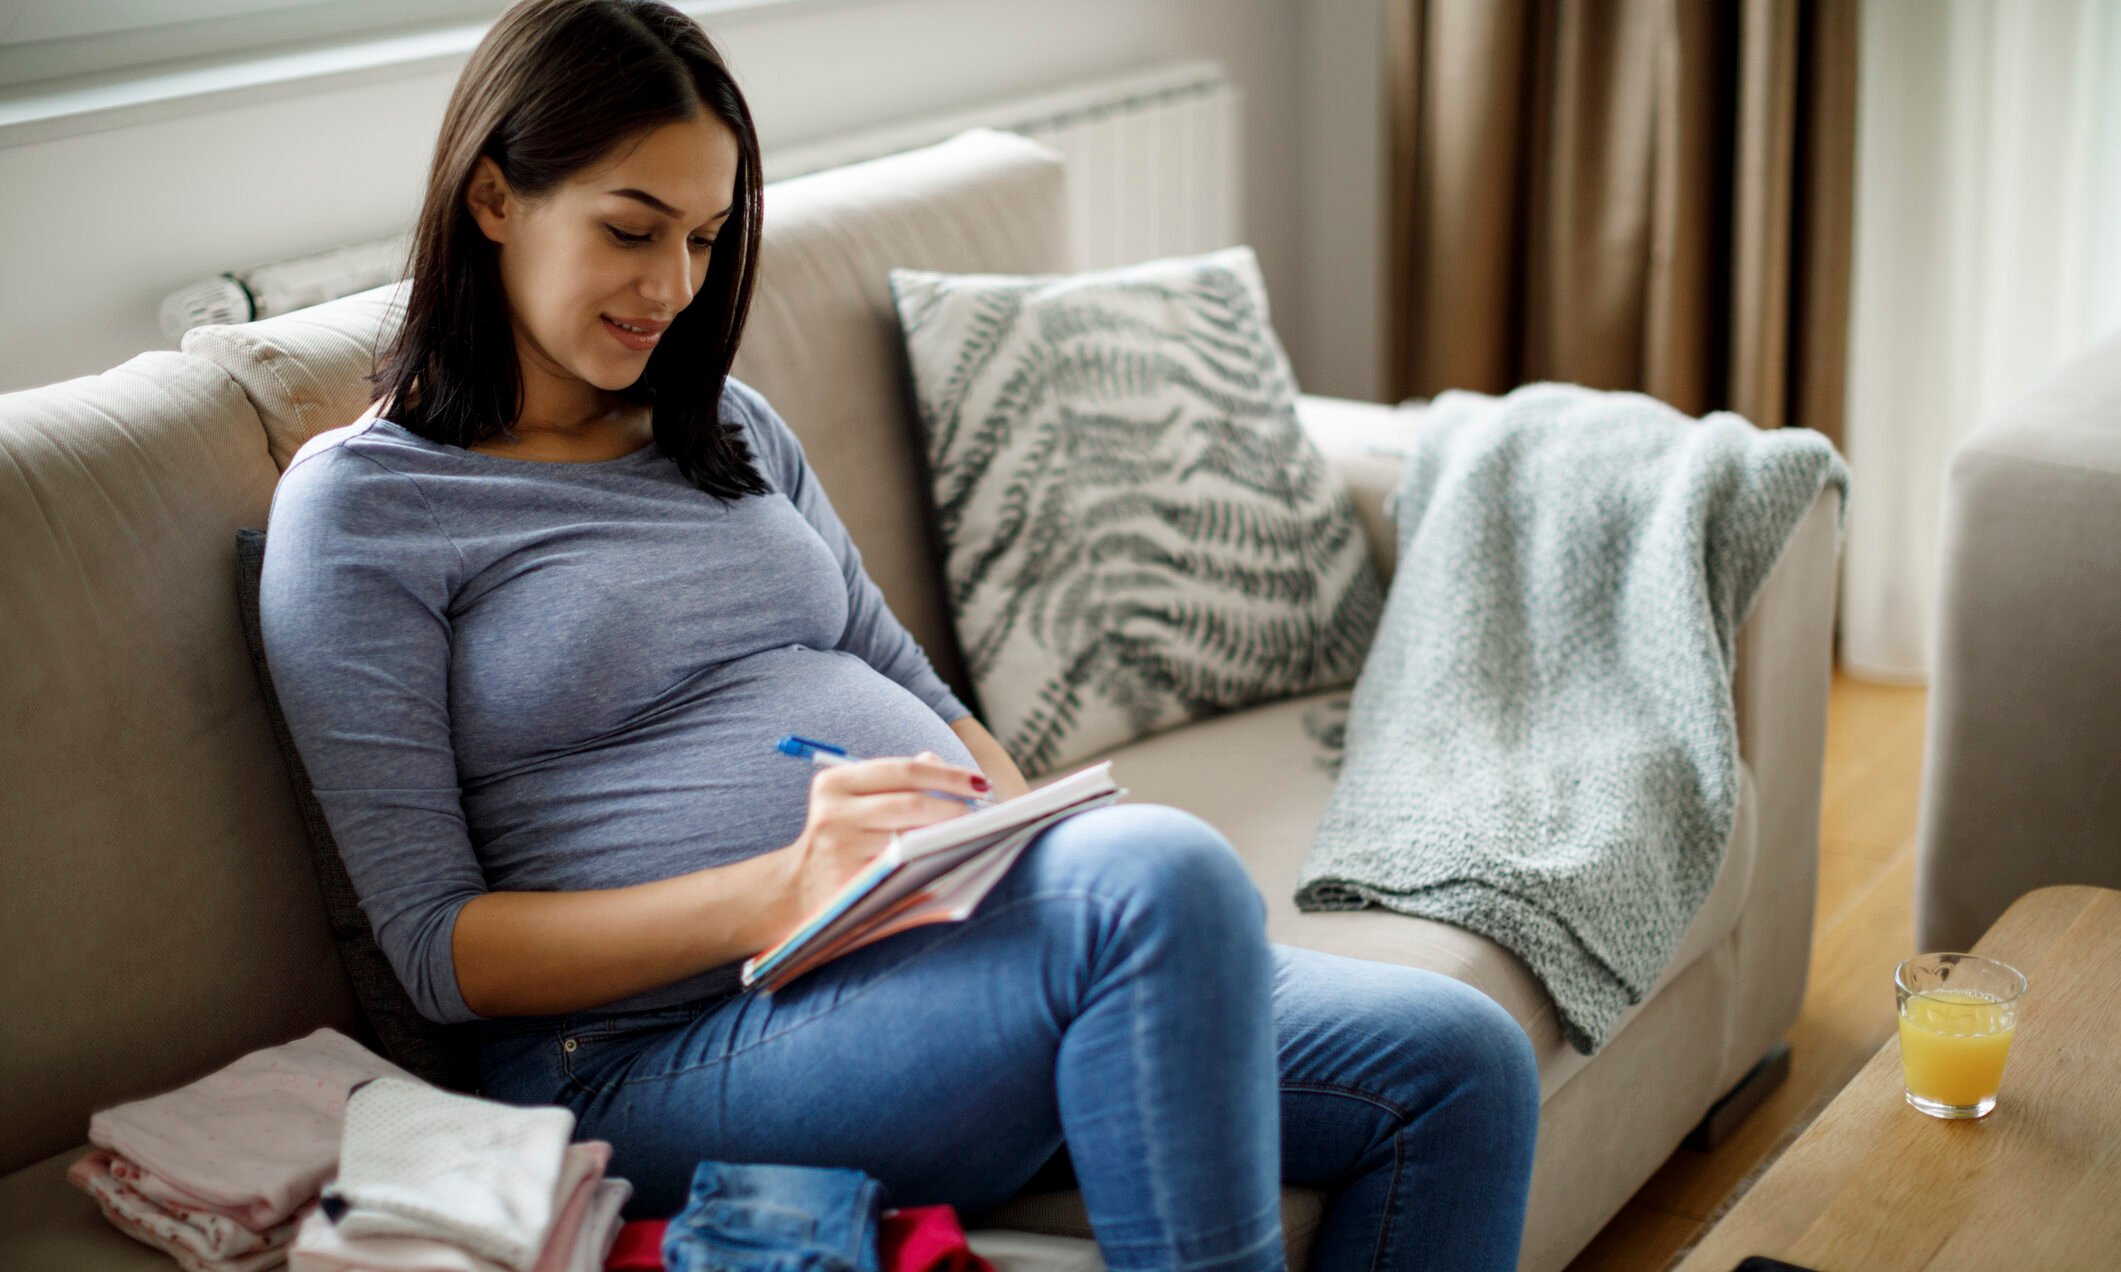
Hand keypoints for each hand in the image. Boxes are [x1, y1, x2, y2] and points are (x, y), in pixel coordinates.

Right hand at [780, 750, 992, 927]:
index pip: (905, 771)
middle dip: (956, 808)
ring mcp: (841, 851)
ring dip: (950, 837)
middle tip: (983, 815)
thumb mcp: (857, 799)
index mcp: (835, 783)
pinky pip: (906, 871)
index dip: (949, 775)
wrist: (797, 890)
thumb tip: (952, 773)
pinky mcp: (850, 884)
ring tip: (974, 835)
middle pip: (913, 804)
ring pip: (913, 839)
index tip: (980, 783)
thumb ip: (899, 779)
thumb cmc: (843, 837)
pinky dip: (933, 863)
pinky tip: (951, 860)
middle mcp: (834, 813)